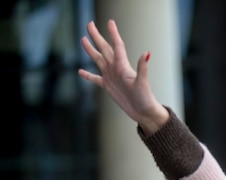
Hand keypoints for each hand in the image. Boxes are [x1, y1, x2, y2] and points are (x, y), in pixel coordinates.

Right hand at [78, 19, 168, 133]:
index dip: (113, 34)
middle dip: (96, 36)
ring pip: (98, 60)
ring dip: (91, 50)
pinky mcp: (108, 87)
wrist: (144, 112)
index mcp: (123, 66)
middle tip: (89, 24)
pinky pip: (95, 79)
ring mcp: (111, 77)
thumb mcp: (142, 82)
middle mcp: (116, 69)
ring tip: (83, 39)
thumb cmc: (145, 98)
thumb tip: (146, 53)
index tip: (110, 22)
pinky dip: (88, 75)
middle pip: (104, 49)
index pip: (117, 46)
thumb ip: (142, 67)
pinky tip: (80, 71)